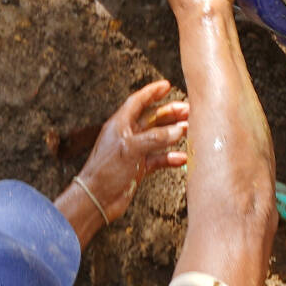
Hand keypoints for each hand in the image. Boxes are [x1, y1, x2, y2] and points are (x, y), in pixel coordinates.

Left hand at [75, 78, 189, 224]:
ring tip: (190, 130)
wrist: (96, 199)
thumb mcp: (130, 149)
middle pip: (152, 118)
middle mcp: (128, 135)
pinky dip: (170, 157)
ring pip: (158, 138)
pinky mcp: (139, 168)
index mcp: (120, 124)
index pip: (137, 102)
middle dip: (170, 113)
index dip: (152, 92)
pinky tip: (181, 158)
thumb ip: (155, 139)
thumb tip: (177, 131)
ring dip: (173, 134)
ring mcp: (134, 152)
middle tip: (188, 110)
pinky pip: (159, 158)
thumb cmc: (104, 171)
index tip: (166, 85)